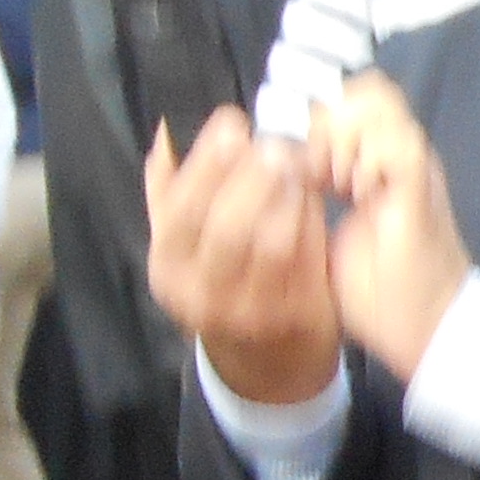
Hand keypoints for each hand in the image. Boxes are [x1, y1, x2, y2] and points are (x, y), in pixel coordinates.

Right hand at [146, 106, 343, 407]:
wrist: (267, 357)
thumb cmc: (223, 278)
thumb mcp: (184, 242)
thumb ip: (169, 188)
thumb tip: (166, 131)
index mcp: (166, 266)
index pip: (180, 208)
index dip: (207, 162)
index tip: (233, 122)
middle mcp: (199, 295)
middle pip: (224, 227)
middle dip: (252, 176)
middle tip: (275, 140)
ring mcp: (248, 312)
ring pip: (268, 243)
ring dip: (285, 194)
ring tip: (297, 161)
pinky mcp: (292, 318)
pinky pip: (305, 259)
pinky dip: (310, 221)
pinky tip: (313, 194)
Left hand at [313, 73, 478, 384]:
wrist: (425, 328)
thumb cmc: (378, 289)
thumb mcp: (330, 230)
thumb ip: (312, 192)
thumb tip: (281, 163)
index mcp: (380, 162)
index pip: (351, 99)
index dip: (318, 121)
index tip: (302, 170)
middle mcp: (401, 154)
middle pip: (366, 89)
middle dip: (327, 125)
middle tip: (318, 174)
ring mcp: (414, 166)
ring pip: (377, 103)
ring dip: (343, 139)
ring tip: (336, 185)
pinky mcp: (420, 187)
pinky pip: (395, 141)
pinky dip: (366, 160)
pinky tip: (354, 194)